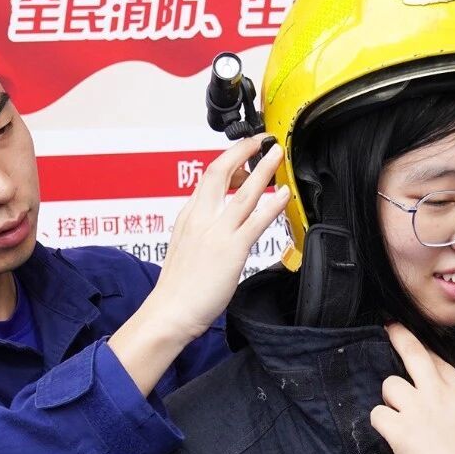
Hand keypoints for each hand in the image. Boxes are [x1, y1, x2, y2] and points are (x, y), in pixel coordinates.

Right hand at [154, 137, 287, 344]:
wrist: (170, 311)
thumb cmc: (178, 287)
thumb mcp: (185, 246)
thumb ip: (200, 229)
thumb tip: (216, 222)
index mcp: (189, 216)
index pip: (209, 178)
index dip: (229, 161)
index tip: (243, 156)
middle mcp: (201, 217)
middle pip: (221, 171)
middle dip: (243, 151)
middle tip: (260, 141)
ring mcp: (216, 231)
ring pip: (244, 191)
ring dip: (264, 169)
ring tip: (277, 155)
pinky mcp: (232, 249)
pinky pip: (256, 220)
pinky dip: (273, 204)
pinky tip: (283, 194)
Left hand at [370, 324, 454, 453]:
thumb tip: (439, 391)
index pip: (437, 360)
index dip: (423, 352)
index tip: (413, 345)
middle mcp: (438, 393)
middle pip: (413, 353)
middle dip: (399, 336)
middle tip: (389, 327)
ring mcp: (416, 409)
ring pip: (390, 385)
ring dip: (391, 400)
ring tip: (401, 418)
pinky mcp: (398, 428)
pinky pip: (377, 414)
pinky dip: (381, 423)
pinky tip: (391, 433)